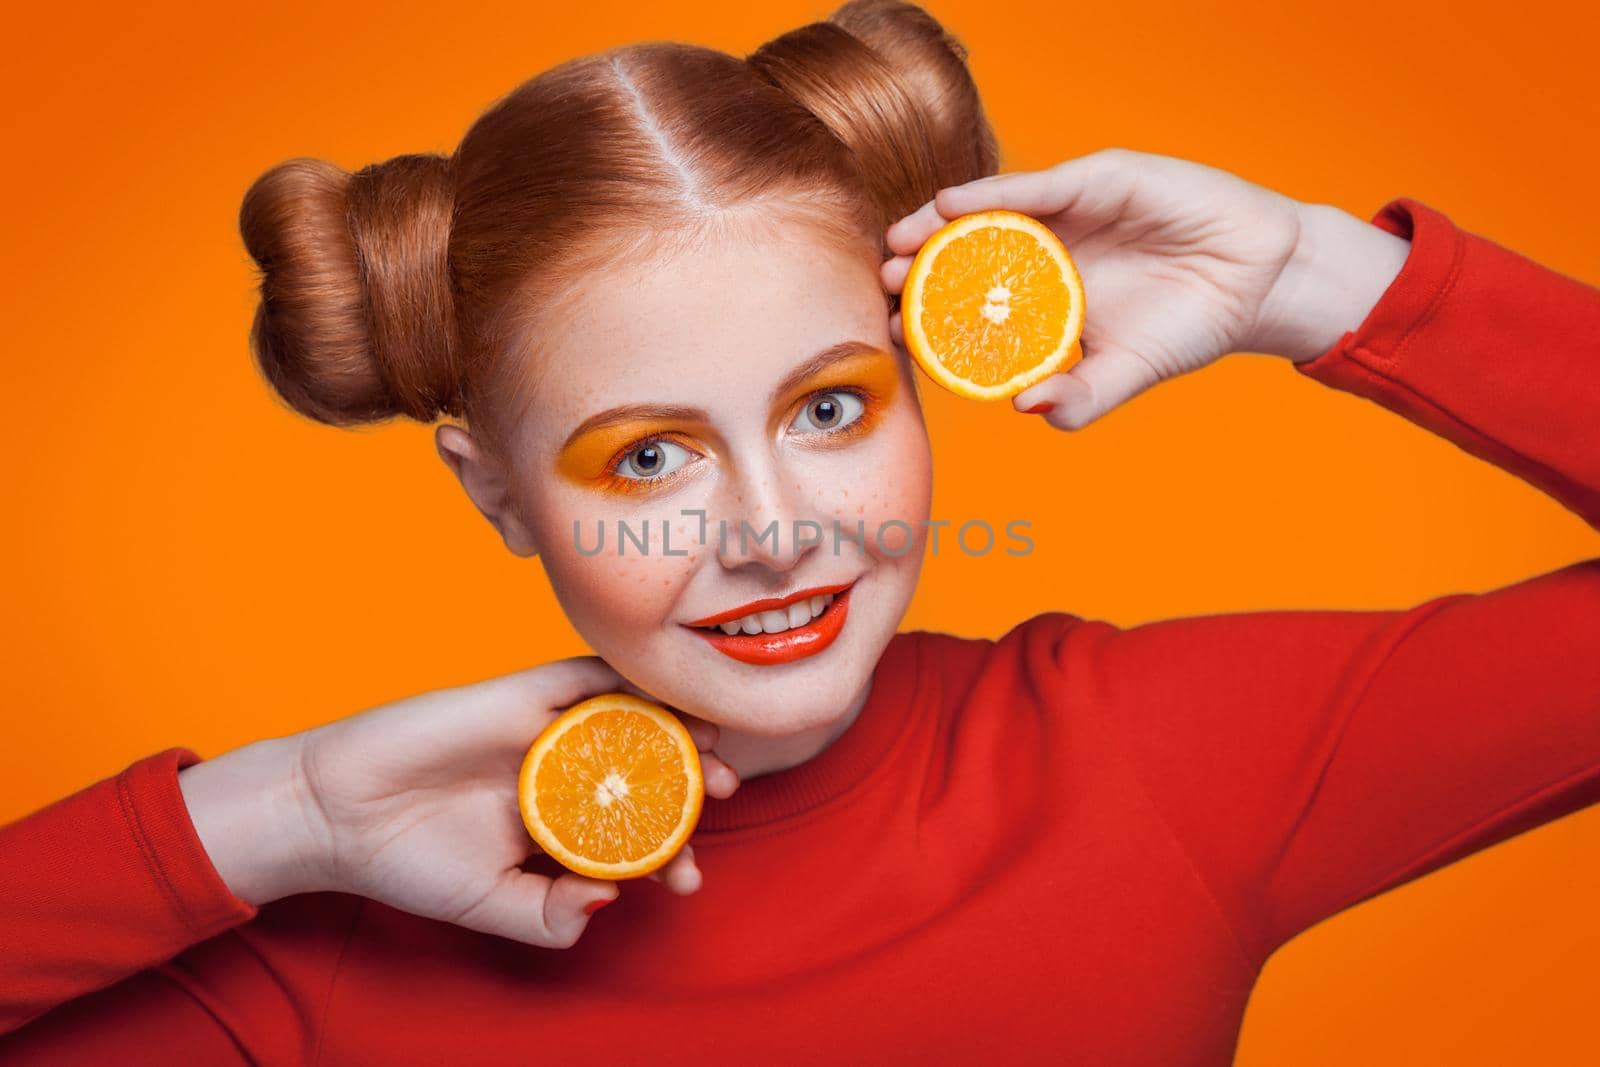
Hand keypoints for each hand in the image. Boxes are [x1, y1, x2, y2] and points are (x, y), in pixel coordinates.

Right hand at [179, 657, 739, 947]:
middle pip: (649, 769)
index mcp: (560, 824)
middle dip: (694, 782)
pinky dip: (625, 681)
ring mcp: (546, 730)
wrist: (333, 812)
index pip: (636, 833)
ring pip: (630, 718)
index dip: (672, 852)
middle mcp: (563, 773)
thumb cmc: (407, 862)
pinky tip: (664, 697)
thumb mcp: (489, 906)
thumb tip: (612, 899)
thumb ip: (550, 914)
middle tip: (724, 794)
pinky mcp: (520, 693)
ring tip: (714, 752)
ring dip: (677, 729)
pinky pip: (583, 676)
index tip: (686, 880)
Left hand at [880, 147, 1409, 429]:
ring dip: (936, 228)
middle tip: (880, 286)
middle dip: (919, 270)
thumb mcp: (1128, 372)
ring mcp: (1069, 213)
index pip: (972, 305)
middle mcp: (1045, 251)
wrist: (1261, 284)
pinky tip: (950, 208)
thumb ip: (1080, 398)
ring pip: (989, 214)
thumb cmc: (1190, 325)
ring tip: (898, 246)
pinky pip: (1036, 186)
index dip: (927, 316)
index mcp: (1044, 298)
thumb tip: (1026, 409)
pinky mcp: (1099, 180)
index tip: (887, 333)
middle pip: (966, 256)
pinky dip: (992, 193)